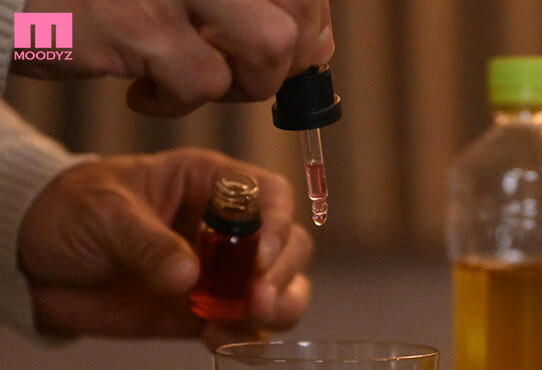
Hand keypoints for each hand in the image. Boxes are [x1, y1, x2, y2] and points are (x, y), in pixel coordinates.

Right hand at [14, 0, 333, 115]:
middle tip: (233, 73)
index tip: (286, 53)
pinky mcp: (139, 22)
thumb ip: (250, 4)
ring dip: (237, 84)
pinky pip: (201, 82)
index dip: (308, 28)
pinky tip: (141, 91)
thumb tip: (317, 43)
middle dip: (280, 64)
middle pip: (297, 18)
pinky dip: (175, 102)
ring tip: (189, 79)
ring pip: (268, 47)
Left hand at [18, 148, 312, 347]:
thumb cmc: (72, 211)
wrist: (34, 261)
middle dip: (282, 275)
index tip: (262, 257)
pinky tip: (218, 342)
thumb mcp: (105, 213)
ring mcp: (220, 273)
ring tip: (246, 321)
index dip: (278, 224)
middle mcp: (228, 228)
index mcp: (210, 184)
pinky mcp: (204, 312)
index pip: (271, 195)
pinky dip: (245, 338)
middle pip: (289, 246)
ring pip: (281, 290)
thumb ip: (147, 243)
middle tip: (257, 301)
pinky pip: (245, 327)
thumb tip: (189, 276)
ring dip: (276, 309)